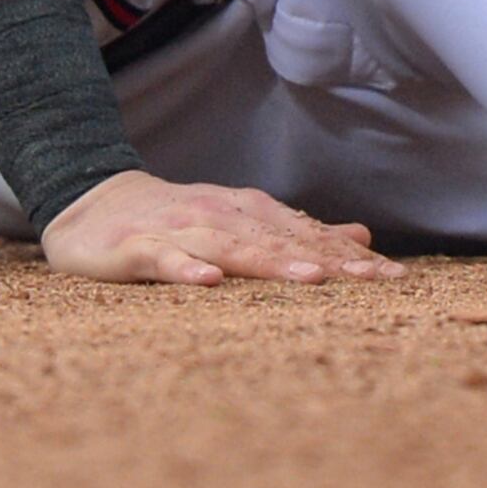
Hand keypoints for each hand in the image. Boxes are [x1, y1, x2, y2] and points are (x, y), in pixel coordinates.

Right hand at [38, 170, 403, 285]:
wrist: (89, 205)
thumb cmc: (173, 223)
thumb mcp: (239, 224)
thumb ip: (296, 233)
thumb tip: (359, 237)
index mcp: (248, 214)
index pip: (308, 236)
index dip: (351, 257)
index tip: (396, 280)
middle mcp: (220, 216)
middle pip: (281, 241)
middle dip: (330, 261)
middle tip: (375, 282)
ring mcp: (178, 231)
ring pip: (231, 247)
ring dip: (272, 261)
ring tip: (313, 278)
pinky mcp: (135, 250)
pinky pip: (163, 260)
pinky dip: (185, 269)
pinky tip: (207, 281)